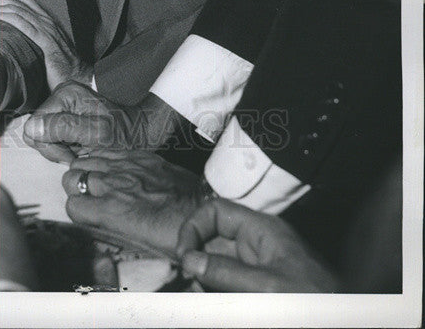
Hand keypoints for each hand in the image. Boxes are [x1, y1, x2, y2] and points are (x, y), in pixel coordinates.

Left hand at [0, 0, 90, 90]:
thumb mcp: (38, 56)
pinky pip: (21, 21)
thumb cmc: (58, 74)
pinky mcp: (46, 40)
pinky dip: (1, 18)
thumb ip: (22, 49)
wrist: (80, 82)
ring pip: (12, 7)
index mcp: (42, 20)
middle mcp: (44, 19)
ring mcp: (46, 28)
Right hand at [24, 84, 175, 162]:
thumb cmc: (127, 131)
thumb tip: (33, 127)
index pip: (34, 127)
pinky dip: (68, 146)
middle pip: (38, 131)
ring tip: (84, 149)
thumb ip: (64, 129)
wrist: (146, 127)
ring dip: (63, 148)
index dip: (50, 146)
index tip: (72, 153)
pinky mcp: (71, 114)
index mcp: (66, 94)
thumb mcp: (97, 134)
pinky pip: (57, 135)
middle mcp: (62, 95)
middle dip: (56, 148)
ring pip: (46, 135)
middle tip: (79, 153)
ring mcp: (66, 104)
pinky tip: (84, 147)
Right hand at [62, 149, 201, 255]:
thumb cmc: (172, 236)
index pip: (72, 206)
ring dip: (86, 171)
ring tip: (97, 180)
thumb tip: (93, 219)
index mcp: (111, 212)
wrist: (201, 213)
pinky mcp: (139, 155)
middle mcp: (114, 185)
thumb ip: (108, 226)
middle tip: (88, 195)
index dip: (78, 211)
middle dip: (76, 188)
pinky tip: (112, 169)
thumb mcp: (134, 241)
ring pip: (85, 159)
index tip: (86, 214)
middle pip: (71, 178)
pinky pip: (107, 150)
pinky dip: (104, 159)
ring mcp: (126, 166)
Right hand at [176, 198, 340, 291]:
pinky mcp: (260, 292)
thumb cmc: (320, 301)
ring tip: (194, 295)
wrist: (346, 321)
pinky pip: (228, 288)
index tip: (184, 255)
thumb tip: (190, 260)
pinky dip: (215, 295)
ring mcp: (258, 270)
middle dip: (195, 260)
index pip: (216, 212)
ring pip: (217, 268)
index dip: (194, 227)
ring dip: (202, 280)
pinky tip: (208, 303)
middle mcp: (257, 246)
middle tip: (185, 282)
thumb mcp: (269, 286)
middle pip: (212, 242)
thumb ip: (227, 272)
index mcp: (262, 230)